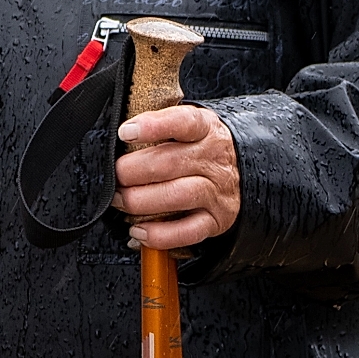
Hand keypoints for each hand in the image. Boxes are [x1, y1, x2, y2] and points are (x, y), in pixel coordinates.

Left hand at [113, 105, 239, 249]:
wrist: (243, 171)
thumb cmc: (201, 148)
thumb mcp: (188, 127)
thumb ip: (159, 127)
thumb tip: (121, 136)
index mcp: (205, 129)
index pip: (182, 122)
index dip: (152, 126)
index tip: (125, 132)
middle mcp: (213, 159)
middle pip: (169, 163)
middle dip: (131, 171)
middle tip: (114, 176)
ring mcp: (216, 192)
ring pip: (176, 196)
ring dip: (139, 201)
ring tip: (120, 200)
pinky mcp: (215, 220)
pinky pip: (186, 232)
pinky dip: (158, 234)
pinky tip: (138, 230)